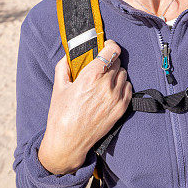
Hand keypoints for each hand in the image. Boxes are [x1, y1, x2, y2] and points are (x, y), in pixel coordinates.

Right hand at [38, 40, 132, 174]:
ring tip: (105, 79)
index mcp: (91, 76)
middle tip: (101, 65)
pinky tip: (111, 90)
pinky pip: (128, 87)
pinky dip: (121, 85)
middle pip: (117, 61)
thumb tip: (70, 54)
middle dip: (109, 60)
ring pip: (123, 74)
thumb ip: (64, 66)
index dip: (110, 45)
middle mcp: (106, 85)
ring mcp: (116, 97)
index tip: (106, 46)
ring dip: (116, 73)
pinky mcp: (122, 108)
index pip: (111, 51)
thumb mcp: (59, 87)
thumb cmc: (61, 115)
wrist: (68, 142)